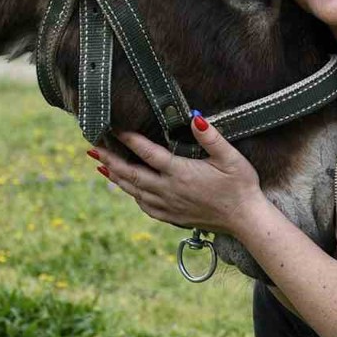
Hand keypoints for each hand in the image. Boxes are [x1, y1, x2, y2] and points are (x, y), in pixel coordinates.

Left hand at [91, 114, 264, 235]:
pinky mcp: (172, 217)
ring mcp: (168, 205)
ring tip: (101, 166)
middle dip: (110, 160)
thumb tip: (195, 117)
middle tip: (92, 148)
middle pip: (131, 174)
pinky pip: (144, 206)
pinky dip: (131, 195)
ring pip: (134, 191)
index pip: (147, 153)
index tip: (114, 128)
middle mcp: (169, 190)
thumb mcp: (231, 157)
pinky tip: (127, 189)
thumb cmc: (240, 185)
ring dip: (116, 177)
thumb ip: (211, 137)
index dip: (129, 139)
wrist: (245, 219)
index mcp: (180, 172)